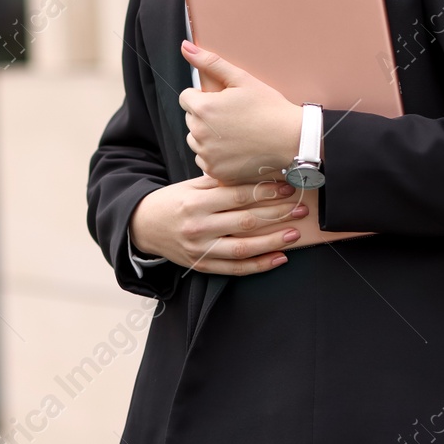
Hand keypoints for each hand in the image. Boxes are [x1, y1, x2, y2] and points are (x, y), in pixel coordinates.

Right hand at [129, 174, 308, 275]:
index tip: (287, 189)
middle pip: (244, 221)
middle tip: (300, 208)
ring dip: (273, 241)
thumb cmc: (173, 201)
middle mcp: (198, 226)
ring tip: (294, 234)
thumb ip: (219, 182)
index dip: (265, 192)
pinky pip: (235, 269)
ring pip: (243, 248)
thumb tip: (256, 174)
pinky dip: (259, 265)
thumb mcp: (190, 186)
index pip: (236, 196)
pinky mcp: (202, 265)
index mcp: (195, 201)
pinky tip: (279, 258)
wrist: (143, 226)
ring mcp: (200, 249)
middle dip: (276, 214)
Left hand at [177, 39, 302, 185]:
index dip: (205, 97)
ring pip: (196, 140)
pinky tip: (236, 149)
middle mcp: (199, 133)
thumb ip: (210, 62)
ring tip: (236, 133)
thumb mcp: (241, 79)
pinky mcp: (215, 171)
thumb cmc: (269, 108)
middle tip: (233, 117)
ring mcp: (207, 155)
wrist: (292, 141)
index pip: (187, 98)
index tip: (224, 101)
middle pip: (191, 119)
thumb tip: (185, 47)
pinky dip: (216, 156)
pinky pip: (205, 160)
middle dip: (206, 116)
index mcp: (203, 108)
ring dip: (208, 136)